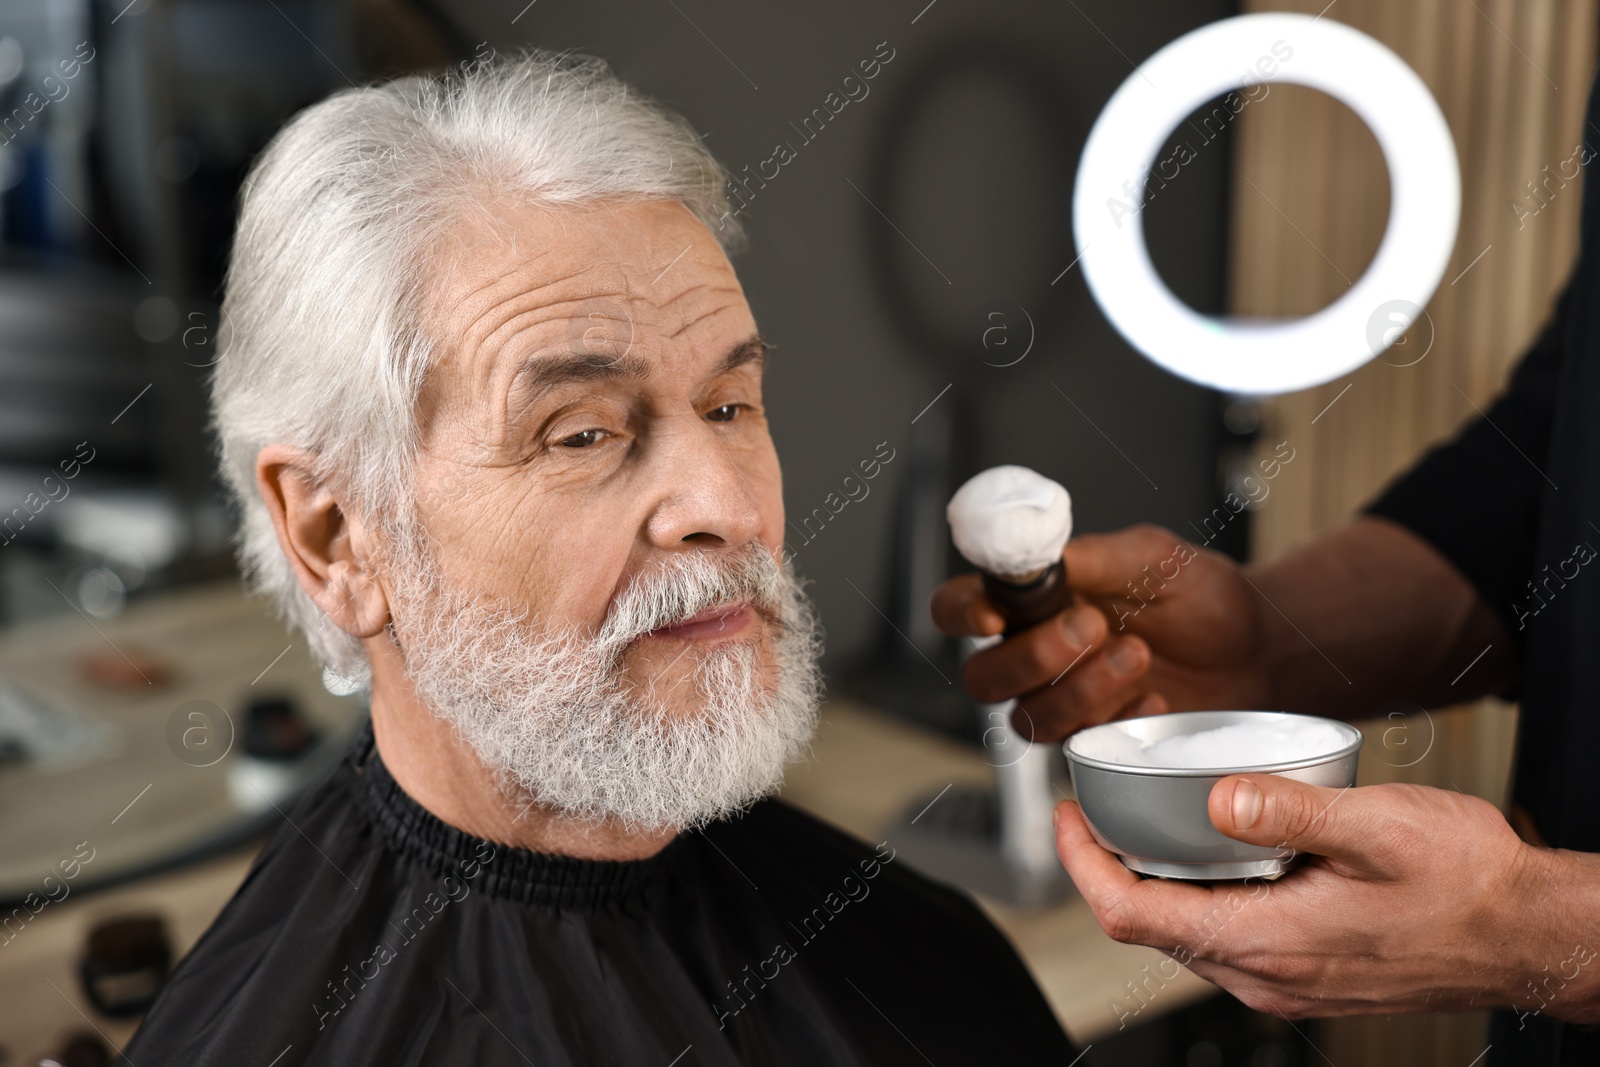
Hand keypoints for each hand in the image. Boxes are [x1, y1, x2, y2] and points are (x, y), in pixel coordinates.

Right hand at [930, 524, 1269, 741]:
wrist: (1255, 649)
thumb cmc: (1199, 596)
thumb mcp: (1152, 556)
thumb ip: (1093, 555)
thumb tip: (1045, 553)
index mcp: (1030, 600)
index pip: (956, 607)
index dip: (961, 613)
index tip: (994, 614)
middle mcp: (1034, 652)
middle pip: (983, 677)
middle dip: (1033, 657)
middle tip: (1091, 627)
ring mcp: (1061, 700)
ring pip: (1028, 718)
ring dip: (1081, 688)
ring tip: (1137, 654)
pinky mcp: (1095, 737)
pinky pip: (1079, 744)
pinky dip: (1117, 718)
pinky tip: (1155, 695)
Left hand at [1054, 774, 1599, 1021]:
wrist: (1525, 932)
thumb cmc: (1467, 882)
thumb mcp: (1378, 826)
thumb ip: (1290, 811)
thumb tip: (1215, 801)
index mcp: (1268, 942)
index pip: (1133, 917)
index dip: (1082, 867)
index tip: (1067, 818)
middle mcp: (1266, 975)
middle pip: (1148, 927)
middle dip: (1108, 870)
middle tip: (1093, 812)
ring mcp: (1285, 981)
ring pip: (1185, 935)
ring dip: (1153, 884)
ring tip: (1139, 825)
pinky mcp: (1303, 974)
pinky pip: (1224, 940)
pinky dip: (1198, 897)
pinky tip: (1211, 855)